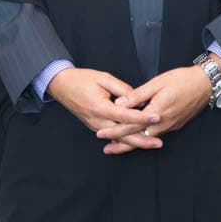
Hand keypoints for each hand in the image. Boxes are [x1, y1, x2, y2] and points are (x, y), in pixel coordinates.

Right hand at [46, 67, 162, 153]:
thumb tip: (136, 99)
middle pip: (123, 135)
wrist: (61, 85)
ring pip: (118, 138)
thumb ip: (122, 89)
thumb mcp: (103, 78)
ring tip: (152, 143)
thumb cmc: (81, 79)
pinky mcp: (95, 126)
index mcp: (100, 107)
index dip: (142, 117)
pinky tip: (136, 142)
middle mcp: (97, 121)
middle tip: (159, 143)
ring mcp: (95, 126)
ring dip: (136, 142)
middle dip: (142, 140)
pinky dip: (125, 140)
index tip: (156, 117)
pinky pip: (112, 136)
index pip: (125, 116)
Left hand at [115, 66, 213, 144]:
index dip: (115, 131)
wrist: (205, 85)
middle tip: (106, 149)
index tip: (101, 134)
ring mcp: (170, 126)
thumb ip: (138, 95)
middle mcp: (164, 123)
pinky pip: (156, 134)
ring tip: (117, 146)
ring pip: (147, 138)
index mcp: (157, 112)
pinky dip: (144, 137)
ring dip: (132, 142)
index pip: (131, 125)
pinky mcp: (175, 125)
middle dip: (121, 144)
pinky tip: (137, 136)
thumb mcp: (157, 83)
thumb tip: (121, 103)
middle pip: (138, 137)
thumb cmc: (182, 80)